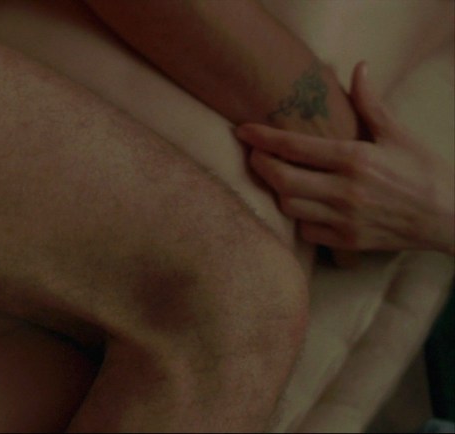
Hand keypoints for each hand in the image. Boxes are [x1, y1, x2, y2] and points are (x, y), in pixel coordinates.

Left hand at [235, 62, 454, 254]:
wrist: (451, 217)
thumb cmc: (424, 172)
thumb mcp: (398, 135)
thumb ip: (370, 104)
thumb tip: (358, 68)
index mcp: (355, 159)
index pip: (295, 147)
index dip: (263, 138)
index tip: (243, 130)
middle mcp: (345, 191)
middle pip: (281, 180)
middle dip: (260, 165)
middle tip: (255, 155)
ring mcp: (344, 219)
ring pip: (289, 207)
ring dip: (278, 191)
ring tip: (279, 178)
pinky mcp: (347, 242)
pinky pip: (306, 232)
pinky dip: (299, 218)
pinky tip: (304, 205)